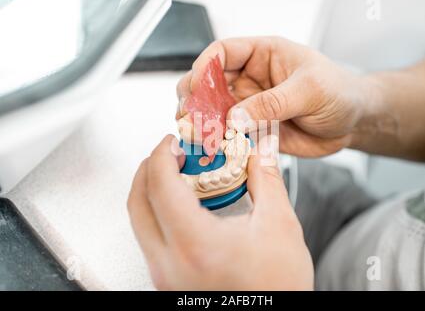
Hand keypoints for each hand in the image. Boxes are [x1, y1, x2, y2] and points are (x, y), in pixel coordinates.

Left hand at [127, 135, 313, 289]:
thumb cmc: (279, 287)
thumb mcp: (279, 226)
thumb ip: (266, 179)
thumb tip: (259, 150)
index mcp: (197, 246)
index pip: (161, 186)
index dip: (162, 156)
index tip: (172, 143)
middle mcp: (171, 264)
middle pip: (137, 203)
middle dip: (149, 169)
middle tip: (170, 154)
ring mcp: (164, 277)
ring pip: (139, 222)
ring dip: (151, 192)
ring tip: (178, 177)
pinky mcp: (167, 283)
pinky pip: (149, 239)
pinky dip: (158, 214)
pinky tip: (182, 206)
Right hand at [177, 37, 368, 156]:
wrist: (353, 122)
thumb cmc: (339, 92)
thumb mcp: (310, 90)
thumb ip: (273, 103)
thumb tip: (235, 117)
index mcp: (263, 55)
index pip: (223, 52)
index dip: (204, 66)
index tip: (196, 85)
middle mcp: (250, 79)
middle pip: (210, 84)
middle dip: (195, 99)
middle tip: (188, 116)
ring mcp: (250, 106)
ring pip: (215, 112)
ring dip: (202, 123)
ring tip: (195, 135)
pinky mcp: (254, 130)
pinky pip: (230, 135)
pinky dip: (218, 142)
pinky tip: (212, 149)